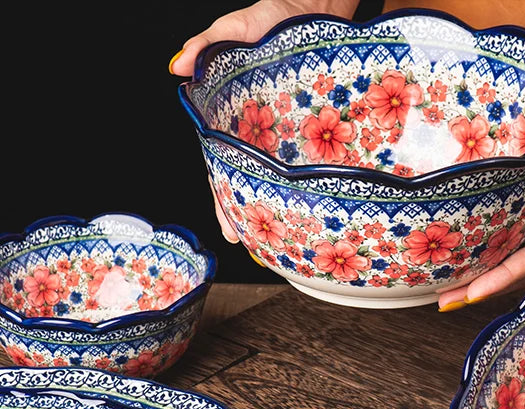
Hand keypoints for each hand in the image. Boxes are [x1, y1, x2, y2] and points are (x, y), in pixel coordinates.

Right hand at [169, 0, 358, 242]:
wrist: (321, 6)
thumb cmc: (279, 16)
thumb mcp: (240, 27)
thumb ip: (208, 44)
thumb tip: (177, 66)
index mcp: (238, 118)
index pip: (224, 166)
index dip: (223, 197)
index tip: (227, 227)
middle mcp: (263, 132)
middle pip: (248, 181)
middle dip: (245, 214)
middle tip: (247, 243)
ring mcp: (290, 133)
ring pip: (277, 178)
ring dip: (274, 209)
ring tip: (274, 241)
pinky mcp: (318, 129)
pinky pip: (312, 163)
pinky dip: (309, 189)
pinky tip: (311, 213)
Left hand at [437, 67, 524, 310]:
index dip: (506, 275)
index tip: (475, 292)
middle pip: (524, 263)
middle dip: (487, 285)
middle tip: (445, 302)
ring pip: (519, 250)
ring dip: (486, 270)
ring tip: (446, 285)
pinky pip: (518, 226)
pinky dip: (492, 242)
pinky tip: (466, 244)